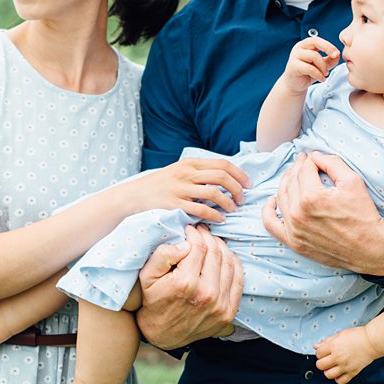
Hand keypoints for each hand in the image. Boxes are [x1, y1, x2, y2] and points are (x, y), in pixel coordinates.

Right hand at [125, 157, 249, 223]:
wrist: (135, 195)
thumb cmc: (162, 185)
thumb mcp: (180, 170)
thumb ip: (200, 171)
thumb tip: (227, 177)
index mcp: (190, 163)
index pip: (223, 164)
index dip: (240, 175)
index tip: (248, 185)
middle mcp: (186, 173)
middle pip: (221, 177)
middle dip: (237, 189)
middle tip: (241, 200)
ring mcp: (180, 189)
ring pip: (213, 193)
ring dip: (228, 203)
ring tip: (232, 210)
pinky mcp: (175, 204)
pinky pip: (201, 210)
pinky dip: (215, 215)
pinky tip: (220, 220)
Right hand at [134, 225, 242, 349]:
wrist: (162, 334)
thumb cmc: (153, 301)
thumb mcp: (147, 276)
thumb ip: (162, 255)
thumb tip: (185, 244)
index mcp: (186, 283)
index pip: (199, 247)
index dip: (196, 233)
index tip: (191, 229)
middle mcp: (206, 294)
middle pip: (216, 253)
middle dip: (209, 237)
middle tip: (202, 232)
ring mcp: (220, 305)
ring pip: (230, 263)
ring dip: (222, 248)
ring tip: (212, 242)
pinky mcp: (229, 312)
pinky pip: (238, 280)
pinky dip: (234, 264)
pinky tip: (224, 257)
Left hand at [262, 152, 383, 274]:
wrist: (370, 248)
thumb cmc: (363, 215)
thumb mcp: (353, 181)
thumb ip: (332, 162)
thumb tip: (314, 156)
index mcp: (312, 197)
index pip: (304, 170)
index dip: (310, 160)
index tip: (313, 158)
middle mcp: (298, 214)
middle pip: (291, 182)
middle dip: (297, 169)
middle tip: (304, 163)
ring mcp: (294, 230)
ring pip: (281, 198)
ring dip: (285, 183)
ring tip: (293, 177)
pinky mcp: (294, 242)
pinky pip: (271, 224)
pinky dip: (268, 211)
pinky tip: (272, 201)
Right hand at [279, 36, 339, 93]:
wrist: (295, 85)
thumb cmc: (307, 73)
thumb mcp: (321, 65)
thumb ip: (329, 60)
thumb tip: (337, 56)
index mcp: (305, 45)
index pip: (317, 40)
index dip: (328, 45)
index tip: (337, 53)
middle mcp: (299, 48)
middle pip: (315, 43)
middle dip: (327, 48)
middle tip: (335, 57)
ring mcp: (294, 56)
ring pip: (314, 56)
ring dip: (323, 66)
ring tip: (326, 74)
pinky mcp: (293, 66)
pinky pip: (310, 68)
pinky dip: (319, 75)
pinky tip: (322, 79)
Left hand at [314, 325, 381, 383]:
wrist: (372, 342)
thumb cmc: (358, 336)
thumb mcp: (340, 334)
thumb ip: (327, 341)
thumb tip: (316, 346)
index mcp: (334, 346)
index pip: (318, 354)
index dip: (320, 353)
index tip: (324, 352)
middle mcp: (338, 357)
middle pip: (320, 365)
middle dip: (322, 362)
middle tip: (327, 360)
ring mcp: (345, 366)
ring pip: (328, 375)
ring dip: (328, 371)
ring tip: (333, 367)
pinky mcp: (352, 372)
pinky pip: (340, 381)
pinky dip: (338, 378)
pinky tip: (340, 372)